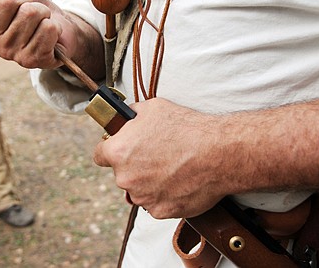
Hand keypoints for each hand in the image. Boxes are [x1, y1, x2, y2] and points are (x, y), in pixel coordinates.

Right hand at [0, 0, 85, 68]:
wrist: (58, 26)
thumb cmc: (27, 6)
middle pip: (7, 0)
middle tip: (28, 8)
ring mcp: (8, 53)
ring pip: (31, 13)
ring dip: (42, 11)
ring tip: (39, 20)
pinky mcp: (30, 61)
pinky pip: (47, 29)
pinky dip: (53, 26)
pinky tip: (48, 34)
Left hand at [93, 98, 229, 218]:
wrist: (219, 153)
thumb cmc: (187, 128)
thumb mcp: (153, 108)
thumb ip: (131, 116)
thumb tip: (125, 119)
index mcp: (118, 152)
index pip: (99, 155)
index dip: (110, 149)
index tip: (119, 149)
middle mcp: (125, 178)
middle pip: (121, 173)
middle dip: (134, 165)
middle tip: (156, 155)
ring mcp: (143, 197)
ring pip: (139, 190)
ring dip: (149, 182)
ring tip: (172, 167)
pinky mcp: (161, 211)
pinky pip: (157, 203)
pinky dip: (166, 195)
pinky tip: (180, 181)